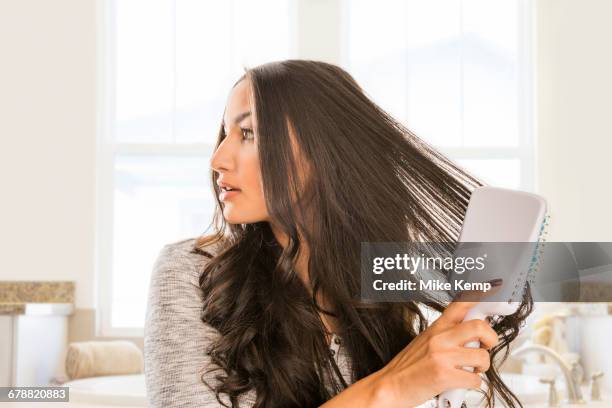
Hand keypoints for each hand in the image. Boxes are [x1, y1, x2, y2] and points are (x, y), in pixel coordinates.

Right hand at [371, 300, 499, 406]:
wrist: (390, 386)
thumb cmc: (408, 367)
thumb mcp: (425, 342)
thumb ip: (447, 335)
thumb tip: (473, 334)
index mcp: (436, 327)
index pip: (461, 304)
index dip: (481, 294)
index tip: (494, 287)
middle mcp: (440, 338)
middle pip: (479, 326)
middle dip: (491, 338)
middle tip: (486, 346)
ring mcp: (442, 355)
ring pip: (482, 356)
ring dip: (481, 368)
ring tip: (469, 370)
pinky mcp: (445, 375)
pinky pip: (475, 380)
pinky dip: (471, 384)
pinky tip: (459, 383)